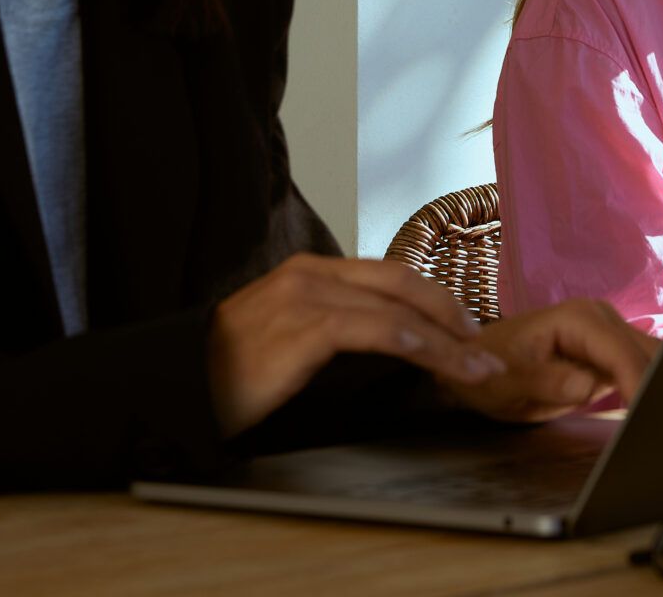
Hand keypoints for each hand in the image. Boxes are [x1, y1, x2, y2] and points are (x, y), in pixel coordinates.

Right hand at [207, 254, 504, 437]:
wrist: (176, 390)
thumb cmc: (232, 375)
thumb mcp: (291, 341)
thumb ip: (336, 331)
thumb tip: (394, 347)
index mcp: (311, 273)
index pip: (391, 278)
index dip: (437, 303)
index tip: (468, 332)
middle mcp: (311, 274)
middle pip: (402, 284)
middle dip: (453, 316)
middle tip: (486, 349)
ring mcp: (305, 296)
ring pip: (396, 309)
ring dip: (444, 340)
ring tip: (475, 367)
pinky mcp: (300, 326)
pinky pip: (370, 329)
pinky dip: (410, 342)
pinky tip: (434, 358)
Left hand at [439, 299, 660, 423]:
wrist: (477, 366)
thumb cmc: (488, 372)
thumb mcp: (506, 383)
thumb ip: (545, 382)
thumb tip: (585, 386)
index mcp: (577, 318)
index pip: (621, 353)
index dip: (639, 384)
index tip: (649, 419)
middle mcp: (600, 318)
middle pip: (647, 353)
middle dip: (660, 385)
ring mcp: (609, 334)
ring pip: (653, 359)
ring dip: (662, 387)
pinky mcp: (612, 353)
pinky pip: (641, 369)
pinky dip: (651, 389)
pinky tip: (657, 414)